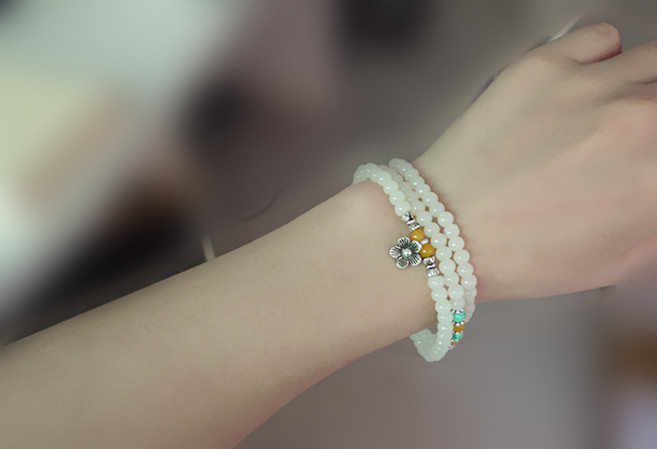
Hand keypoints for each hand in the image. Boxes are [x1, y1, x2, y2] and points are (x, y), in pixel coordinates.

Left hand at [415, 23, 656, 301]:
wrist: (448, 231)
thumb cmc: (523, 254)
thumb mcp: (619, 258)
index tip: (649, 159)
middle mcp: (638, 120)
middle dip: (655, 121)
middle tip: (633, 141)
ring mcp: (591, 85)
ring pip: (653, 60)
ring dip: (641, 87)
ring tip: (613, 114)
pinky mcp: (545, 64)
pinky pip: (604, 38)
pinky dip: (603, 60)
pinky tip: (584, 89)